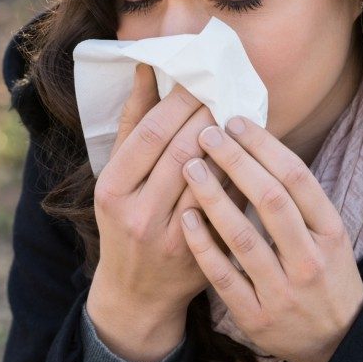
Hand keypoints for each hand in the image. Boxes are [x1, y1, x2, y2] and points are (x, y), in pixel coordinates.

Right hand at [88, 63, 247, 357]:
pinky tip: (250, 155)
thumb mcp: (116, 175)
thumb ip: (133, 123)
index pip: (151, 134)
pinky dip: (238, 176)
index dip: (179, 103)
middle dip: (209, 116)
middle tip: (228, 89)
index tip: (200, 79)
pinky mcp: (201, 253)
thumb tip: (147, 69)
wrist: (137, 293)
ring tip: (240, 115)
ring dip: (229, 143)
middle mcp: (138, 214)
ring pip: (209, 178)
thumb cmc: (125, 220)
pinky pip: (226, 205)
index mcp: (112, 190)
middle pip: (182, 151)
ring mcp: (171, 236)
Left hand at [177, 115, 362, 361]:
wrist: (337, 341)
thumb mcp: (330, 234)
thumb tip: (260, 144)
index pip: (296, 177)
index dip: (263, 145)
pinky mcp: (257, 316)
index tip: (235, 120)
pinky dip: (203, 245)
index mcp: (330, 232)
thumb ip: (301, 198)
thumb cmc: (327, 274)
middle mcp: (309, 259)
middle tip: (206, 132)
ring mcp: (283, 290)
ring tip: (190, 165)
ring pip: (243, 236)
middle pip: (270, 199)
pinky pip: (224, 276)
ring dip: (213, 197)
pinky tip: (186, 216)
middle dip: (236, 161)